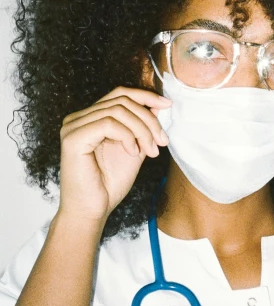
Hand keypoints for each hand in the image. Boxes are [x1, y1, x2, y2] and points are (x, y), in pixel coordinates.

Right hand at [58, 87, 170, 223]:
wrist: (93, 211)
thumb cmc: (109, 185)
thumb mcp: (134, 149)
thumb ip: (142, 127)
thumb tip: (158, 105)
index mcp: (90, 118)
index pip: (119, 94)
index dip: (145, 96)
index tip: (167, 105)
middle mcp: (78, 118)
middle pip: (121, 101)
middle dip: (148, 119)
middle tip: (161, 141)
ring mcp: (73, 127)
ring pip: (117, 111)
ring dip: (142, 130)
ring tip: (150, 151)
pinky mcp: (73, 138)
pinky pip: (108, 124)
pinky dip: (127, 136)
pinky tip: (133, 152)